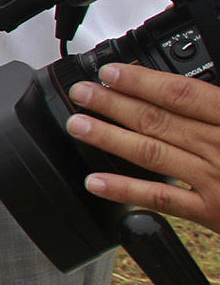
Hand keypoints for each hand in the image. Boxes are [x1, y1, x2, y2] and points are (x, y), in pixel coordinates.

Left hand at [67, 63, 219, 233]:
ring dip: (110, 138)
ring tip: (79, 124)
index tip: (112, 72)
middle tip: (82, 92)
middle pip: (160, 120)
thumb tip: (201, 87)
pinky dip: (126, 191)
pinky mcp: (213, 213)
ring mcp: (217, 180)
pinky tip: (97, 182)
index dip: (143, 81)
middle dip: (114, 104)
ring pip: (154, 154)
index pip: (184, 94)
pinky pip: (163, 201)